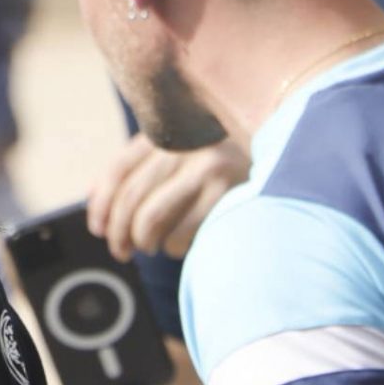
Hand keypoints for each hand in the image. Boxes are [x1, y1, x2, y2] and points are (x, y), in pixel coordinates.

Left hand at [88, 136, 249, 262]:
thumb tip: (94, 199)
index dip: (100, 205)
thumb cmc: (224, 171)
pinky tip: (182, 244)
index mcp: (171, 132)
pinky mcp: (228, 192)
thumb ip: (141, 170)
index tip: (98, 229)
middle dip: (118, 235)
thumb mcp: (181, 159)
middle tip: (122, 251)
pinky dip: (173, 249)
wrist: (290, 160)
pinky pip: (179, 235)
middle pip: (130, 198)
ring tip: (152, 247)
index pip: (118, 170)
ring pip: (150, 220)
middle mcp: (187, 144)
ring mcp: (208, 166)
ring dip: (145, 243)